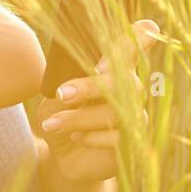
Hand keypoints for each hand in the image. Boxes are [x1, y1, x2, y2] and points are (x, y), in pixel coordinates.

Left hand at [35, 19, 160, 181]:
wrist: (62, 155)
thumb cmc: (62, 114)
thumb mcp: (55, 95)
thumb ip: (64, 83)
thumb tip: (68, 84)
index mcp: (113, 68)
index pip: (133, 46)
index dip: (139, 37)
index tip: (129, 36)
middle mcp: (131, 90)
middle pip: (124, 80)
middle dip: (89, 86)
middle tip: (61, 94)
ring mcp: (135, 116)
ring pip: (117, 111)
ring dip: (79, 117)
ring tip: (51, 124)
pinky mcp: (132, 142)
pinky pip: (118, 137)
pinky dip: (92, 137)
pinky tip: (75, 138)